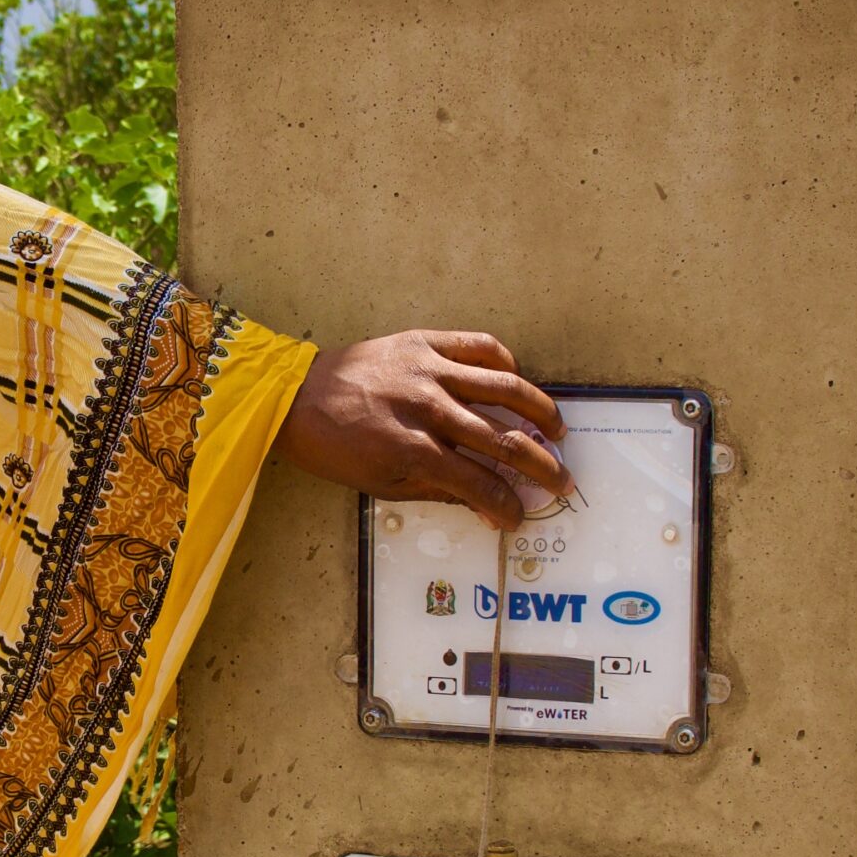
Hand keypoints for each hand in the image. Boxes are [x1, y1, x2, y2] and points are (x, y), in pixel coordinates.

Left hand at [272, 329, 573, 529]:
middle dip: (540, 467)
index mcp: (411, 449)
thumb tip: (485, 506)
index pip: (479, 483)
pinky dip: (506, 364)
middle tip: (560, 481)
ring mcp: (428, 369)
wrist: (296, 396)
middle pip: (503, 439)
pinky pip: (480, 347)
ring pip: (505, 388)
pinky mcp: (424, 341)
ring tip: (557, 430)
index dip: (507, 505)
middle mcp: (426, 407)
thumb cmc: (335, 447)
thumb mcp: (380, 484)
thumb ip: (438, 492)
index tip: (520, 516)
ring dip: (539, 411)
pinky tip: (517, 384)